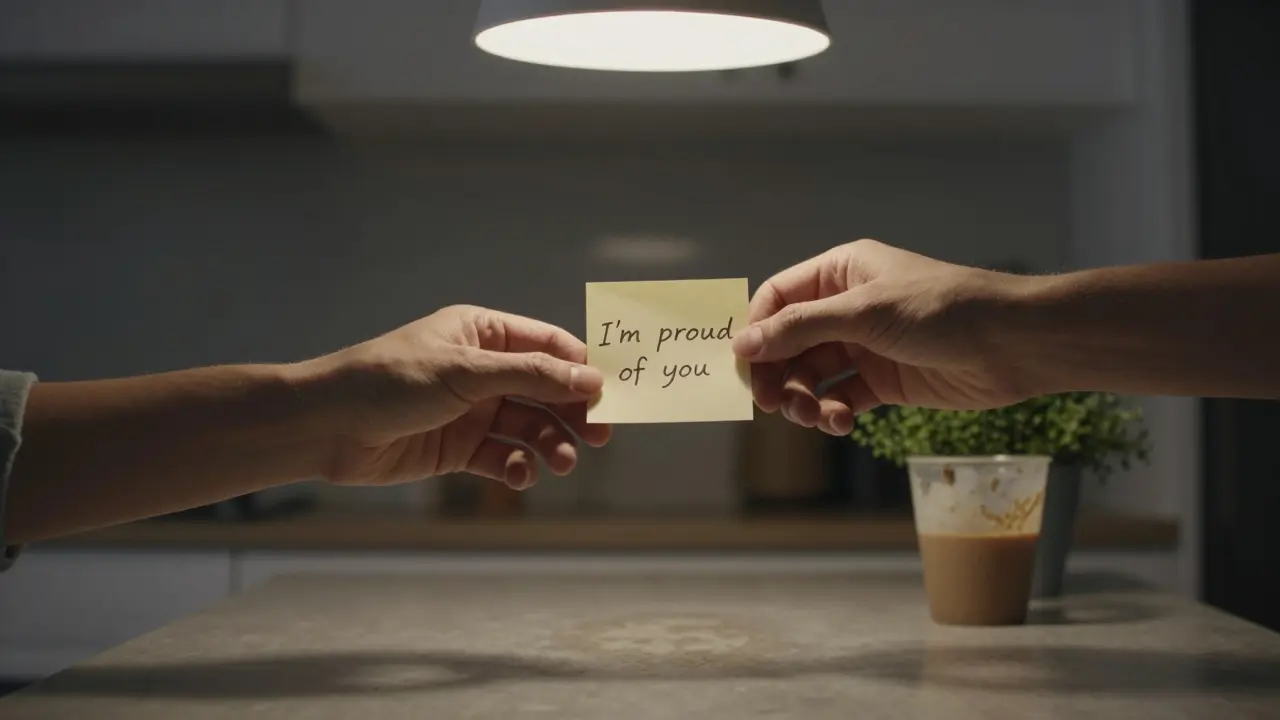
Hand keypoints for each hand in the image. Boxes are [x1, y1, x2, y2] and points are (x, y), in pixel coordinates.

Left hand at [306, 306, 609, 489]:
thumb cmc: (389, 380)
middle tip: (599, 437)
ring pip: (528, 426)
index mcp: (483, 334)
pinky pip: (502, 457)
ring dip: (549, 443)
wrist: (325, 426)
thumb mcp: (465, 371)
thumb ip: (531, 376)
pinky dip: (516, 467)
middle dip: (572, 412)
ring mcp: (471, 410)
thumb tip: (591, 379)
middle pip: (545, 390)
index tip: (610, 395)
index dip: (581, 368)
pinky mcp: (458, 448)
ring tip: (560, 461)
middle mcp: (482, 370)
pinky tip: (519, 474)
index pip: (548, 345)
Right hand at [732, 239, 1031, 433]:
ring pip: (812, 375)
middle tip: (773, 405)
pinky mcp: (884, 381)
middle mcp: (848, 307)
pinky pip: (841, 397)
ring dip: (804, 399)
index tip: (745, 366)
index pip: (779, 298)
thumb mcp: (864, 313)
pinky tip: (842, 422)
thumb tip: (742, 343)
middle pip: (789, 342)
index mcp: (841, 273)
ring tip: (815, 418)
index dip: (758, 331)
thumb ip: (801, 329)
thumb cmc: (941, 310)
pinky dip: (833, 412)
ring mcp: (866, 345)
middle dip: (778, 373)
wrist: (1013, 344)